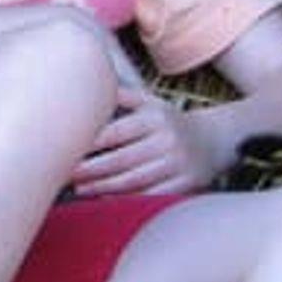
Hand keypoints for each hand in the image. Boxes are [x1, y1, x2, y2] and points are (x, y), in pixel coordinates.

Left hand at [70, 82, 218, 196]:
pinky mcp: (184, 185)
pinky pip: (149, 196)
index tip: (65, 149)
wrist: (216, 140)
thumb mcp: (152, 103)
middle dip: (90, 170)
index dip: (88, 143)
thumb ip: (122, 96)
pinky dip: (126, 200)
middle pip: (120, 160)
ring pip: (132, 181)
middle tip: (65, 174)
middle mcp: (166, 141)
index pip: (115, 132)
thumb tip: (90, 81)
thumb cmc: (171, 122)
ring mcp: (176, 165)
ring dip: (102, 187)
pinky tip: (106, 199)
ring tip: (80, 189)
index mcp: (154, 119)